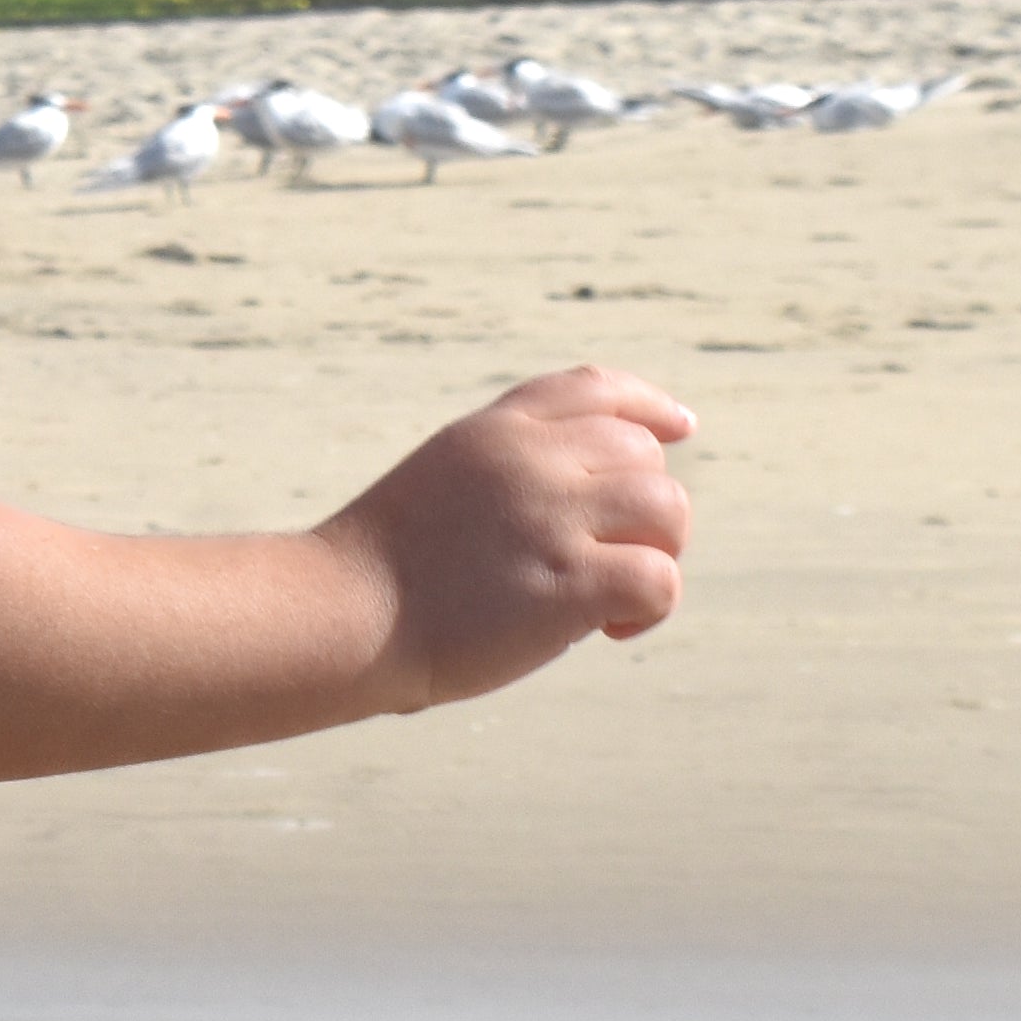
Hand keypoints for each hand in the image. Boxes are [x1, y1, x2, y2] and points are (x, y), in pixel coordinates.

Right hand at [314, 366, 694, 712]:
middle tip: (603, 562)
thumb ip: (504, 476)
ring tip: (615, 596)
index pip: (595, 389)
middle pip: (644, 455)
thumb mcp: (439, 484)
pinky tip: (611, 631)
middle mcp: (531, 459)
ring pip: (667, 508)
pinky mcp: (571, 580)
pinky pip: (659, 578)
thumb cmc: (377, 575)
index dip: (649, 407)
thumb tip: (580, 503)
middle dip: (642, 510)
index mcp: (495, 431)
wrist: (341, 616)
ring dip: (658, 553)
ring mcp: (553, 515)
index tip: (679, 429)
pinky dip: (652, 608)